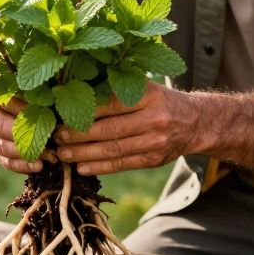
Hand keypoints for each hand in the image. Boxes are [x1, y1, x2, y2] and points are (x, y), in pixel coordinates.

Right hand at [0, 90, 57, 173]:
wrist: (38, 116)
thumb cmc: (39, 97)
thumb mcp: (38, 91)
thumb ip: (38, 92)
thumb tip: (48, 96)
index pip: (1, 99)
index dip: (19, 106)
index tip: (38, 110)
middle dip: (19, 134)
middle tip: (38, 138)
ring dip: (22, 153)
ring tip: (43, 157)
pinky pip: (5, 161)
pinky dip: (22, 165)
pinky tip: (37, 166)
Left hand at [54, 82, 200, 175]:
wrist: (196, 122)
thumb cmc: (161, 100)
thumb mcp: (145, 86)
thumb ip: (118, 88)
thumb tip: (76, 89)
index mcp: (149, 95)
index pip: (112, 104)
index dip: (85, 111)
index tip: (62, 115)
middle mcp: (154, 119)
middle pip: (110, 129)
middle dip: (79, 135)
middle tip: (57, 138)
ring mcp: (155, 142)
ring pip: (113, 150)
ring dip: (84, 154)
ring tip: (63, 155)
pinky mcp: (153, 160)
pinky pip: (122, 165)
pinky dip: (100, 168)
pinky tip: (82, 168)